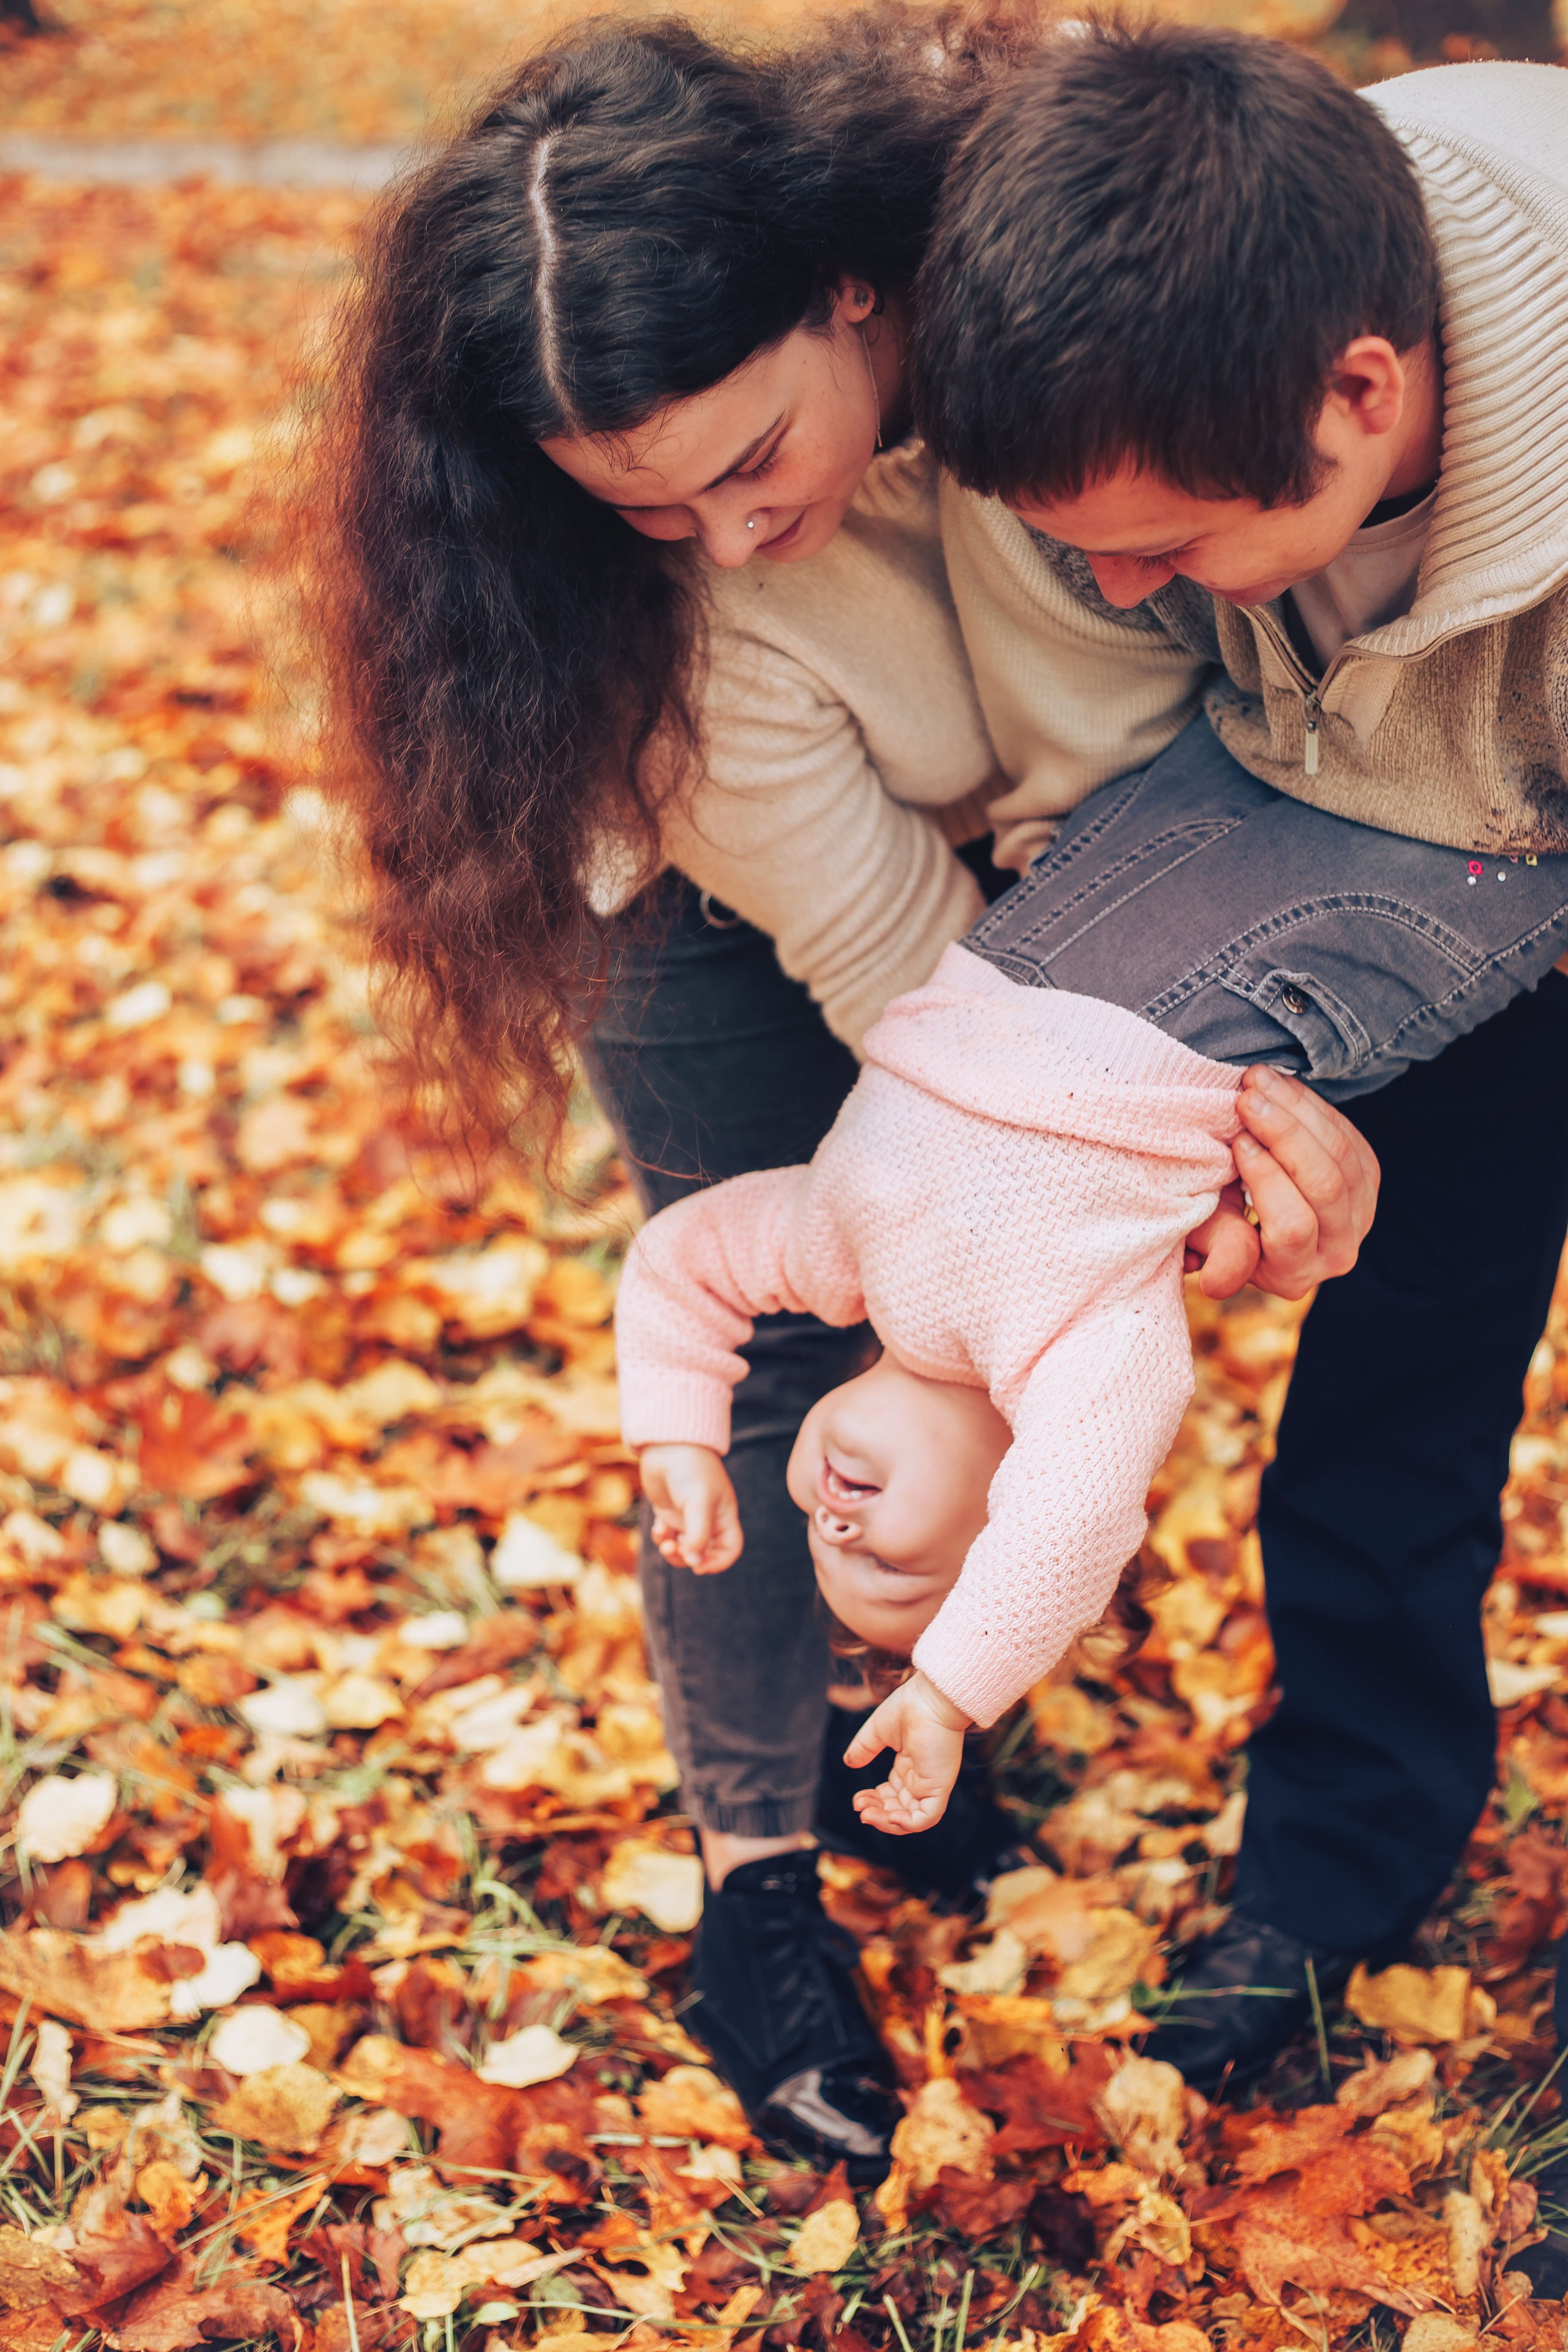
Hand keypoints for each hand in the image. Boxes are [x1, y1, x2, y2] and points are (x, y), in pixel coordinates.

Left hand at [638, 1443, 742, 1574]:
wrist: (668, 1445)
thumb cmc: (691, 1470)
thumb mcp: (698, 1503)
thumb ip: (698, 1535)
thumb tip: (693, 1563)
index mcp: (723, 1516)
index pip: (730, 1549)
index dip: (718, 1562)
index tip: (698, 1566)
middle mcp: (707, 1519)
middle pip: (704, 1553)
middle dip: (689, 1558)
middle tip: (674, 1552)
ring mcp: (687, 1517)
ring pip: (683, 1548)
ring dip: (673, 1552)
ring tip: (664, 1544)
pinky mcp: (668, 1512)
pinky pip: (666, 1536)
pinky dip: (661, 1538)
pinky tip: (658, 1528)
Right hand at [843, 1671, 970, 1833]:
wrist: (929, 1698)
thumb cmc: (908, 1708)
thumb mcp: (877, 1732)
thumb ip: (863, 1749)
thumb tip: (848, 1763)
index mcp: (909, 1766)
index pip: (890, 1795)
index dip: (873, 1801)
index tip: (856, 1799)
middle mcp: (920, 1778)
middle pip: (898, 1810)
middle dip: (877, 1813)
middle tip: (859, 1807)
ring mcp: (930, 1784)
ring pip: (911, 1819)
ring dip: (887, 1822)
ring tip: (867, 1814)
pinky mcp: (939, 1787)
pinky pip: (926, 1817)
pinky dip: (907, 1824)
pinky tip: (890, 1816)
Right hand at [1184, 1067, 1379, 1301]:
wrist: (1243, 1202)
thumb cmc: (1215, 1216)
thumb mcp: (1207, 1231)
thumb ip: (1216, 1245)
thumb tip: (1218, 1282)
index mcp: (1293, 1274)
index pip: (1292, 1225)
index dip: (1267, 1178)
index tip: (1236, 1140)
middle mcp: (1336, 1253)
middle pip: (1325, 1186)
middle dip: (1285, 1134)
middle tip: (1247, 1097)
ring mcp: (1360, 1217)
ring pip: (1343, 1156)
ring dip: (1298, 1109)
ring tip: (1258, 1079)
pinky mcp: (1368, 1182)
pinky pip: (1351, 1137)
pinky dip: (1314, 1107)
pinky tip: (1281, 1086)